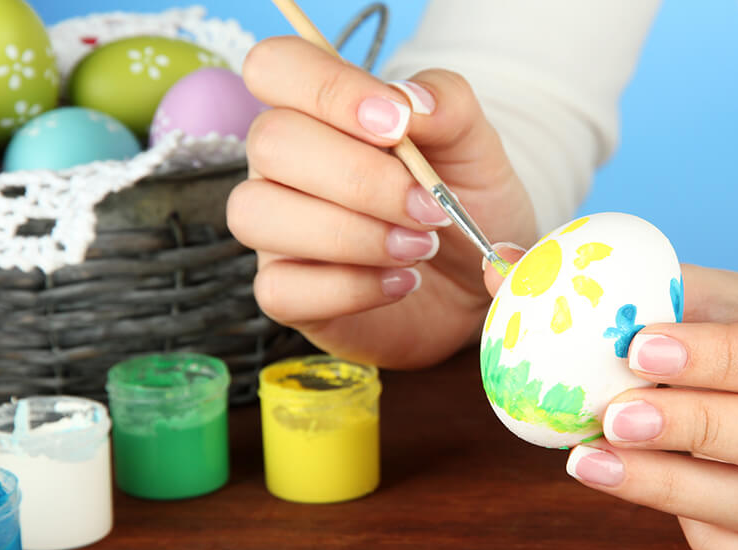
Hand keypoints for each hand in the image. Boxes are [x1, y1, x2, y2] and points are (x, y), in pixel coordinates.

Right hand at [228, 36, 536, 367]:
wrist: (478, 278)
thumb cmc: (462, 201)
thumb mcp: (474, 146)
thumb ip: (449, 106)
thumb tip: (410, 102)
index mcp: (317, 111)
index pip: (275, 67)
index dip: (329, 90)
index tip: (397, 127)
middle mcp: (281, 166)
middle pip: (270, 142)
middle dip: (360, 179)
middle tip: (428, 209)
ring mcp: (275, 232)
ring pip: (258, 214)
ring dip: (352, 235)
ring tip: (418, 248)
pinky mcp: (285, 294)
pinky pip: (278, 289)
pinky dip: (351, 288)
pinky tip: (401, 283)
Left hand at [486, 259, 737, 549]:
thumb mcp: (708, 292)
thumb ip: (624, 283)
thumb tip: (498, 265)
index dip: (722, 359)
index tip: (638, 348)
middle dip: (697, 431)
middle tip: (612, 417)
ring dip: (676, 488)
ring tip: (592, 462)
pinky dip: (713, 543)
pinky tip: (663, 505)